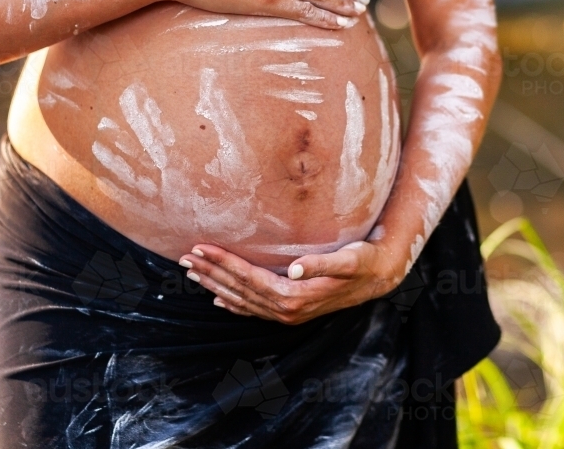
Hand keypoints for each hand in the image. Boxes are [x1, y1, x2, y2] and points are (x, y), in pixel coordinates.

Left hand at [178, 239, 404, 324]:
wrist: (380, 278)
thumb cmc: (364, 262)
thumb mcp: (349, 259)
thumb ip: (322, 264)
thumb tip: (295, 267)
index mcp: (295, 297)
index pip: (249, 278)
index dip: (223, 263)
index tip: (200, 248)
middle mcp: (287, 310)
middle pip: (239, 290)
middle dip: (210, 273)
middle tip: (184, 258)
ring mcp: (287, 314)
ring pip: (242, 300)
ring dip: (215, 286)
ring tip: (192, 272)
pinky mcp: (291, 311)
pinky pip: (254, 309)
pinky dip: (233, 303)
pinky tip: (219, 299)